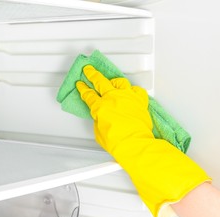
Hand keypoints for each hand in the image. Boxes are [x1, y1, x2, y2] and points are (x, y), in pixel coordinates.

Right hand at [77, 65, 210, 216]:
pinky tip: (130, 91)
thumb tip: (101, 117)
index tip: (80, 85)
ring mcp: (127, 97)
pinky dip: (132, 90)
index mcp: (100, 107)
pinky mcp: (139, 101)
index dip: (82, 89)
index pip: (88, 95)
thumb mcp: (99, 133)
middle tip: (88, 70)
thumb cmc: (117, 142)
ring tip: (111, 80)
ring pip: (119, 82)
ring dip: (113, 80)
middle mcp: (113, 98)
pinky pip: (136, 90)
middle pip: (100, 81)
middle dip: (92, 74)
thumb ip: (99, 121)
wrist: (134, 143)